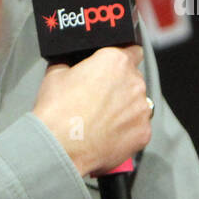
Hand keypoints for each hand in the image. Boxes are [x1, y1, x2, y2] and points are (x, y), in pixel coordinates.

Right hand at [32, 46, 151, 176]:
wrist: (60, 147)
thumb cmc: (57, 111)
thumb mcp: (55, 74)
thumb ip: (70, 64)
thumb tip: (70, 64)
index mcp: (116, 62)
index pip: (132, 51)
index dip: (123, 59)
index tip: (115, 69)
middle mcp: (134, 82)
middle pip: (134, 80)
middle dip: (120, 88)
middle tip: (99, 99)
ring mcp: (141, 109)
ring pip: (138, 105)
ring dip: (125, 110)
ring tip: (102, 120)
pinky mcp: (143, 133)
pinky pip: (138, 128)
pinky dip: (127, 131)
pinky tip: (108, 135)